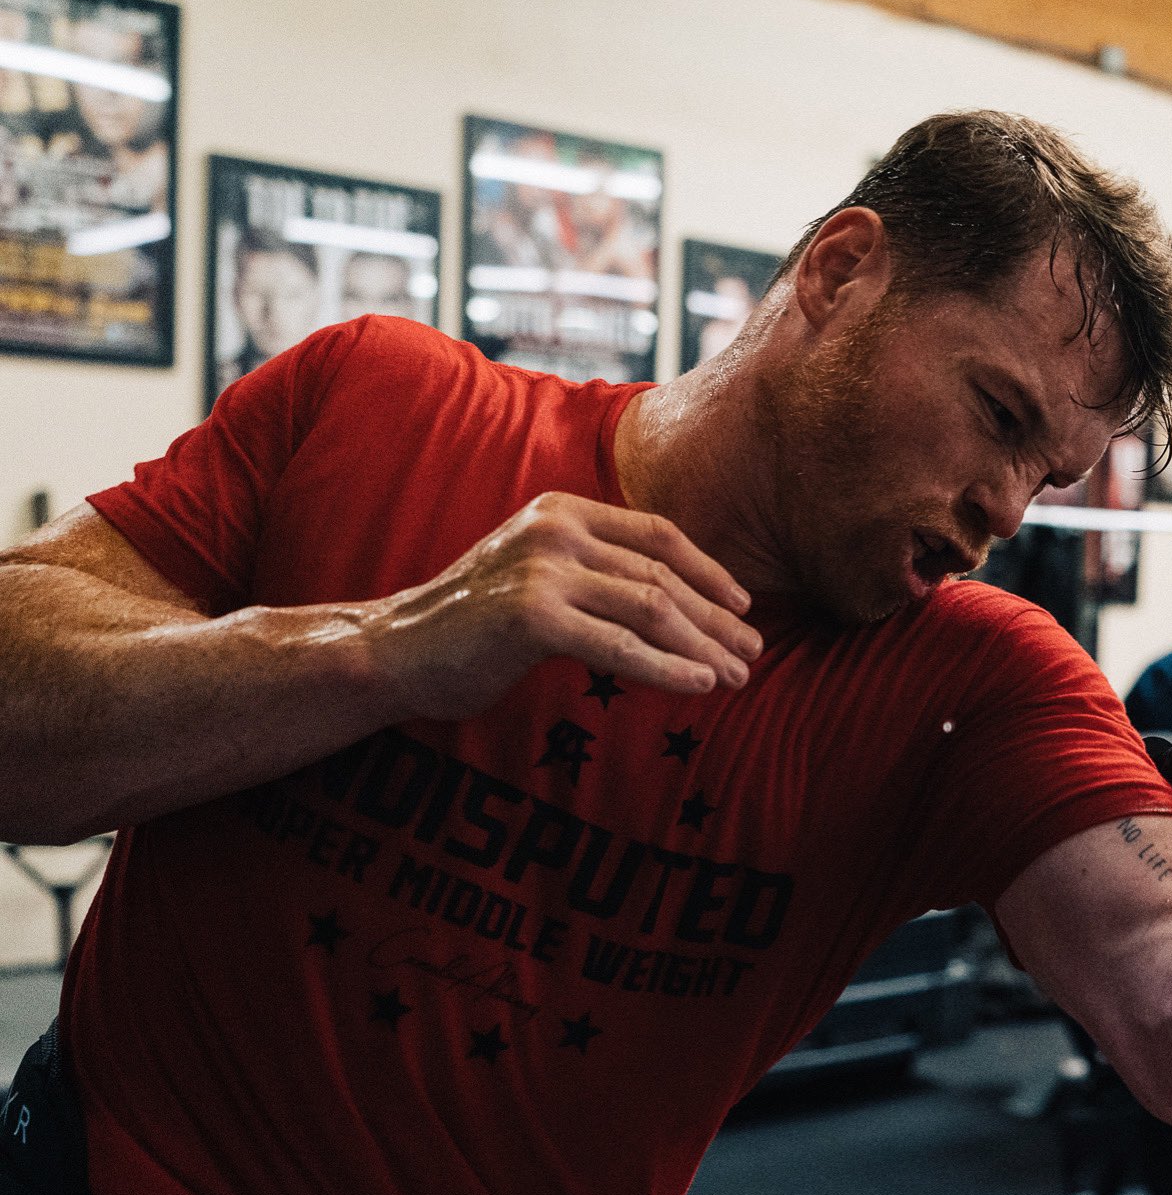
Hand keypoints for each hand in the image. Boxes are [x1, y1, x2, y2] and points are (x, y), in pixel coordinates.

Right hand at [364, 492, 762, 718]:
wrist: (396, 650)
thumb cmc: (473, 624)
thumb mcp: (539, 576)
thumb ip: (595, 573)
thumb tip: (675, 603)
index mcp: (563, 510)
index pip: (657, 534)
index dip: (708, 570)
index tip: (743, 606)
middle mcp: (556, 530)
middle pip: (661, 576)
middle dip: (715, 619)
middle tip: (752, 654)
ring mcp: (543, 570)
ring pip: (650, 609)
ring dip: (702, 646)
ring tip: (736, 677)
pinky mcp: (532, 617)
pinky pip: (618, 646)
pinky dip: (666, 667)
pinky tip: (699, 685)